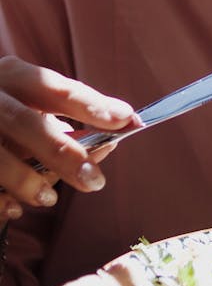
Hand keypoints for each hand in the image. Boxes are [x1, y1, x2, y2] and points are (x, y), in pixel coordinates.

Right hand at [0, 56, 137, 221]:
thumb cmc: (6, 112)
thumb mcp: (32, 105)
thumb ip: (70, 121)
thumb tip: (109, 143)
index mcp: (14, 76)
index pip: (56, 89)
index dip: (91, 104)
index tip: (125, 119)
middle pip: (27, 123)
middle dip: (64, 153)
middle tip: (95, 181)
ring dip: (27, 180)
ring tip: (50, 198)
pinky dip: (0, 199)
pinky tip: (14, 209)